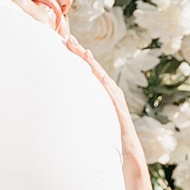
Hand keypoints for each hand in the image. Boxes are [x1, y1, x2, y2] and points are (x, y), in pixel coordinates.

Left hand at [63, 35, 145, 161]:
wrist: (127, 152)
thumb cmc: (108, 136)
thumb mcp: (91, 117)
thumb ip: (81, 108)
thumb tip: (62, 105)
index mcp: (101, 91)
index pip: (87, 70)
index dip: (76, 56)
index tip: (63, 43)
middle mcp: (109, 90)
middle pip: (92, 67)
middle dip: (79, 52)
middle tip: (66, 37)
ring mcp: (114, 96)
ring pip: (99, 74)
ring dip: (88, 60)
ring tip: (78, 47)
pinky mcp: (117, 105)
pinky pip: (108, 88)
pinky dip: (100, 77)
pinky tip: (93, 69)